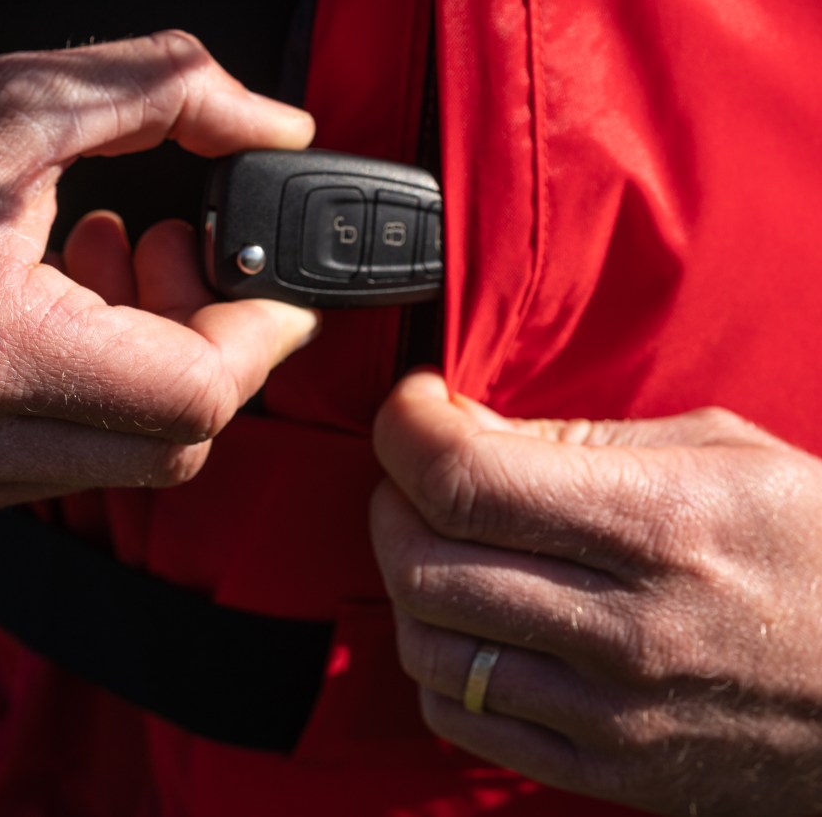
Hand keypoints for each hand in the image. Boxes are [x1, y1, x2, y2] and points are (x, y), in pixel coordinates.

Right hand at [0, 32, 318, 531]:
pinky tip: (56, 299)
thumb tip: (277, 125)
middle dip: (205, 342)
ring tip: (102, 252)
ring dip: (147, 361)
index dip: (259, 335)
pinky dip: (91, 389)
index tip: (274, 285)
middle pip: (173, 441)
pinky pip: (59, 462)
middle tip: (169, 247)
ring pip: (122, 457)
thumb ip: (168, 92)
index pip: (194, 395)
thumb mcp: (12, 97)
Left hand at [371, 370, 821, 815]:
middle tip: (420, 463)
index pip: (464, 479)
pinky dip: (437, 655)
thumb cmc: (814, 540)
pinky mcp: (607, 768)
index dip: (406, 428)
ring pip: (427, 643)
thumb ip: (578, 442)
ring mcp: (611, 713)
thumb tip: (463, 425)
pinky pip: (463, 715)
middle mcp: (624, 628)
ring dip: (406, 574)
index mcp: (657, 523)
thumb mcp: (718, 451)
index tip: (415, 403)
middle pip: (423, 560)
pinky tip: (468, 612)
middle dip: (393, 494)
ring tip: (440, 534)